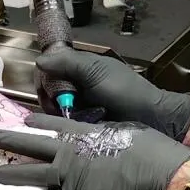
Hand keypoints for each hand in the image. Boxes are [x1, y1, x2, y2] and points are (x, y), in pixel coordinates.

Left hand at [0, 114, 189, 189]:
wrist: (160, 175)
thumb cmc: (150, 150)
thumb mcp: (123, 130)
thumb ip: (102, 134)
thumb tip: (97, 135)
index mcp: (82, 133)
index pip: (50, 124)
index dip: (33, 122)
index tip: (20, 119)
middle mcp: (68, 152)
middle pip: (29, 144)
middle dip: (5, 139)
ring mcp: (68, 176)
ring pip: (28, 173)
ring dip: (7, 172)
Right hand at [37, 50, 189, 140]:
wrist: (150, 119)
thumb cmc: (126, 91)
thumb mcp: (96, 72)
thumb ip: (68, 63)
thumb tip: (39, 61)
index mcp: (79, 68)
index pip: (49, 69)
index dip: (44, 78)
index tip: (45, 89)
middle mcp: (76, 86)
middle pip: (48, 91)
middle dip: (50, 99)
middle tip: (59, 107)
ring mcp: (80, 107)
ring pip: (54, 109)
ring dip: (57, 114)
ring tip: (68, 118)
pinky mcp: (84, 125)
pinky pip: (65, 124)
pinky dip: (64, 125)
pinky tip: (70, 128)